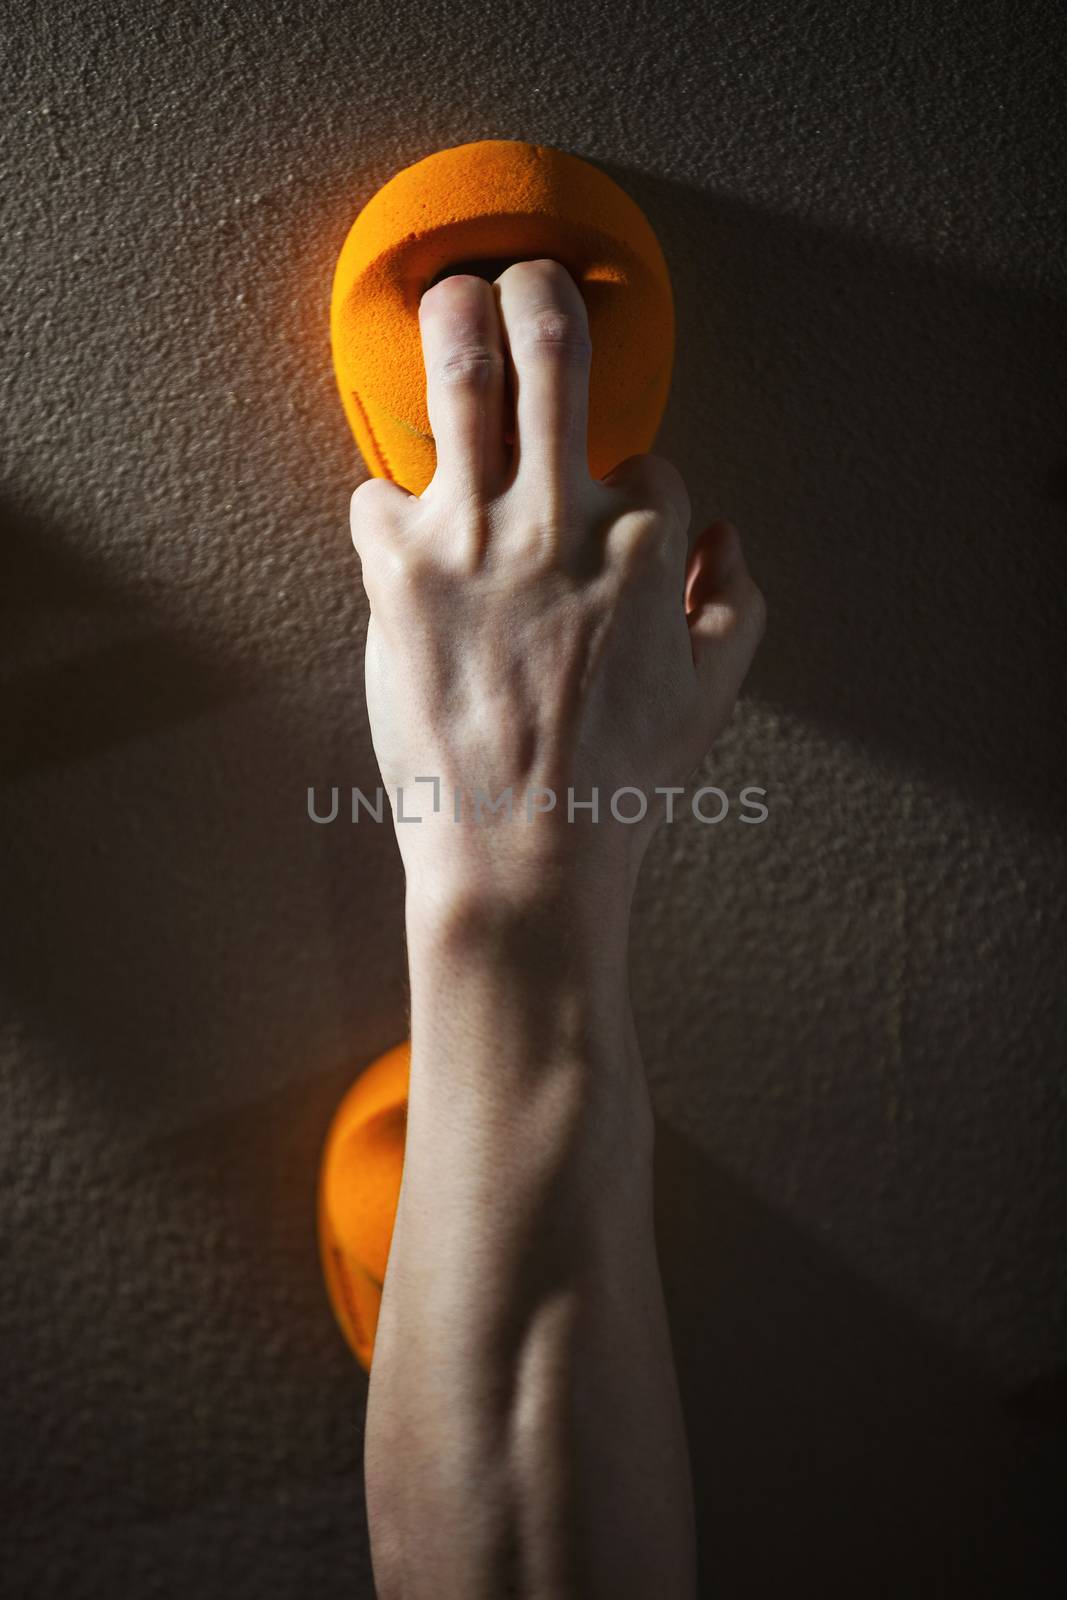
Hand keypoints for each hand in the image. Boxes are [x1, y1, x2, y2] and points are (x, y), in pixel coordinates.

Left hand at [349, 259, 765, 914]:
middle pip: (555, 356)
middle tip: (529, 275)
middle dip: (543, 295)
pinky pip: (376, 499)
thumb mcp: (715, 698)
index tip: (613, 512)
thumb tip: (727, 534)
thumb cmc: (622, 785)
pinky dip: (386, 507)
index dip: (633, 483)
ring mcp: (475, 540)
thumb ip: (736, 602)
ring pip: (460, 381)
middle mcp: (562, 521)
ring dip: (455, 322)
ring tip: (449, 297)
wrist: (521, 854)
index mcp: (649, 544)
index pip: (648, 460)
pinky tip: (399, 531)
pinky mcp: (400, 574)